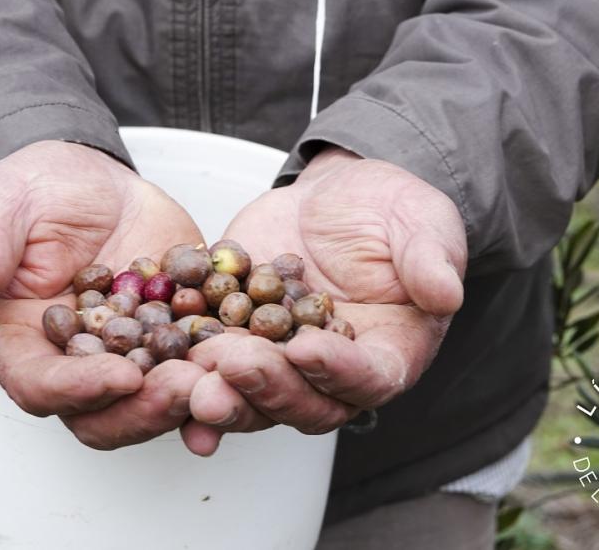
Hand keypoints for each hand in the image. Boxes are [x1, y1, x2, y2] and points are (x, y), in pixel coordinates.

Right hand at [0, 141, 209, 448]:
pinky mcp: (175, 332)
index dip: (79, 388)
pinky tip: (261, 354)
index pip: (42, 386)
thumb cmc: (25, 194)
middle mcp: (77, 363)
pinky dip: (231, 362)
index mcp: (21, 345)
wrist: (81, 180)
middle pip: (107, 412)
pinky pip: (204, 358)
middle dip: (148, 408)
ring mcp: (130, 353)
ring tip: (230, 378)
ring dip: (197, 396)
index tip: (121, 375)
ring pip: (161, 396)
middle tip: (187, 388)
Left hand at [182, 148, 466, 454]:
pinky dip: (180, 368)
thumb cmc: (390, 210)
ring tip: (188, 379)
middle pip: (300, 401)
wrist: (337, 196)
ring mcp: (278, 361)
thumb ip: (432, 259)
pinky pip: (206, 361)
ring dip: (218, 392)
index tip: (307, 349)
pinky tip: (151, 364)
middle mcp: (330, 372)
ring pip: (248, 395)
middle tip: (230, 367)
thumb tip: (446, 293)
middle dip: (264, 388)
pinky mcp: (234, 338)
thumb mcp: (421, 222)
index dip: (337, 369)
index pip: (366, 377)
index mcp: (385, 355)